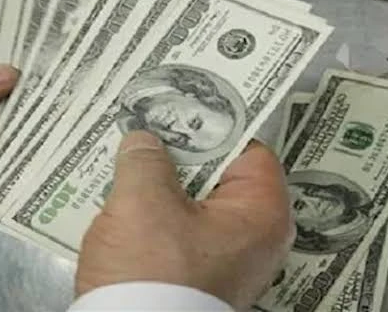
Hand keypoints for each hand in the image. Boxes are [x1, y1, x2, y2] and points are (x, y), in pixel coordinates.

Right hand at [76, 131, 293, 308]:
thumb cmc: (150, 270)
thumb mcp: (143, 202)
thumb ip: (145, 159)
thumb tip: (143, 141)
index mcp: (262, 215)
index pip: (249, 150)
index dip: (215, 124)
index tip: (182, 106)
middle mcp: (255, 241)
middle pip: (221, 178)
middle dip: (183, 154)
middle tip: (150, 127)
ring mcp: (226, 263)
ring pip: (196, 206)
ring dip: (163, 185)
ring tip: (130, 157)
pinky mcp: (197, 280)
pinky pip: (180, 234)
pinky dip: (158, 216)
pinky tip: (126, 199)